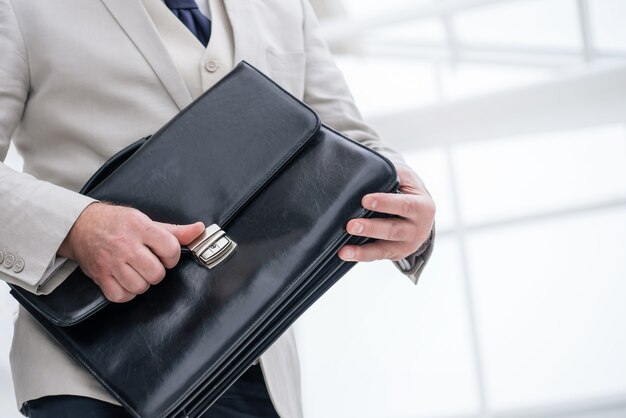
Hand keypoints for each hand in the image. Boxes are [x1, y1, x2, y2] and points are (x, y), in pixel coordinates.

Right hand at [58, 202, 204, 302]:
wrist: (81, 226)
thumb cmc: (117, 223)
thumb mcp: (146, 220)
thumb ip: (174, 230)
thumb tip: (199, 230)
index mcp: (140, 227)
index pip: (170, 249)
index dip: (171, 256)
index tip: (164, 254)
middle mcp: (125, 245)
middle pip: (156, 273)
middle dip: (157, 271)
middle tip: (149, 263)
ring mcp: (111, 262)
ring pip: (140, 286)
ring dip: (142, 282)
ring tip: (137, 271)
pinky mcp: (100, 276)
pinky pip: (121, 296)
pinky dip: (127, 293)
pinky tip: (126, 280)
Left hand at [338, 164, 434, 261]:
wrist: (418, 210)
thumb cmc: (406, 189)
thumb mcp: (404, 177)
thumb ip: (389, 175)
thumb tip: (362, 175)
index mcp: (423, 207)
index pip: (404, 205)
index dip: (385, 203)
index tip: (365, 200)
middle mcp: (419, 229)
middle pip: (393, 230)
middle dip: (371, 228)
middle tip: (351, 225)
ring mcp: (408, 244)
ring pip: (384, 248)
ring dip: (363, 249)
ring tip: (344, 249)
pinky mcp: (396, 254)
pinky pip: (377, 255)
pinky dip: (361, 255)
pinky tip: (345, 254)